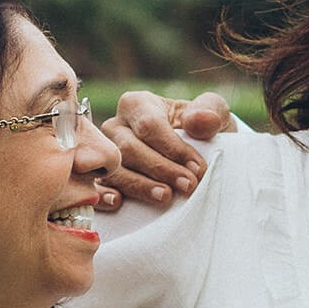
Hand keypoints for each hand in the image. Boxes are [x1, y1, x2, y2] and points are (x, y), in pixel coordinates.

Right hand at [97, 90, 235, 207]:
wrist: (192, 154)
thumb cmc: (199, 130)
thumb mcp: (213, 115)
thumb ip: (211, 112)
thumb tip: (200, 120)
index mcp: (137, 104)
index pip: (150, 125)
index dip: (174, 148)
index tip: (197, 168)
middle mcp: (116, 127)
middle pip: (129, 148)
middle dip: (161, 169)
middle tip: (188, 186)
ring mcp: (104, 154)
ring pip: (114, 169)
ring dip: (140, 185)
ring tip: (165, 197)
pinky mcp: (100, 178)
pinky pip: (95, 186)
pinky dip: (104, 196)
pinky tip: (119, 203)